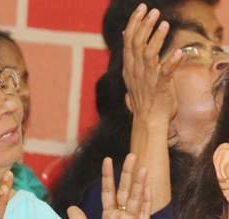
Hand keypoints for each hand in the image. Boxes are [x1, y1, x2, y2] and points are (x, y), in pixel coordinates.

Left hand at [68, 154, 151, 218]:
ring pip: (136, 198)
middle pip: (125, 190)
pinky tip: (147, 188)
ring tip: (142, 166)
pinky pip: (143, 214)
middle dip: (127, 173)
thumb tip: (71, 207)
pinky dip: (146, 201)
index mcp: (108, 217)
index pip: (108, 192)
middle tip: (130, 154)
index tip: (106, 160)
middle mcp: (121, 217)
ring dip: (139, 182)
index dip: (107, 177)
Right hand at [122, 4, 181, 122]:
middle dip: (144, 26)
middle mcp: (136, 70)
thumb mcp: (132, 72)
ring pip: (148, 55)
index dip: (135, 23)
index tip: (141, 8)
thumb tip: (126, 35)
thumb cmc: (144, 96)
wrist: (148, 119)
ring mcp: (147, 78)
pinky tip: (180, 53)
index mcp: (129, 66)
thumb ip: (130, 53)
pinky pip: (165, 73)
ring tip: (164, 24)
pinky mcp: (159, 86)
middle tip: (154, 12)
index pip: (129, 41)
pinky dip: (171, 63)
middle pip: (137, 44)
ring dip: (156, 39)